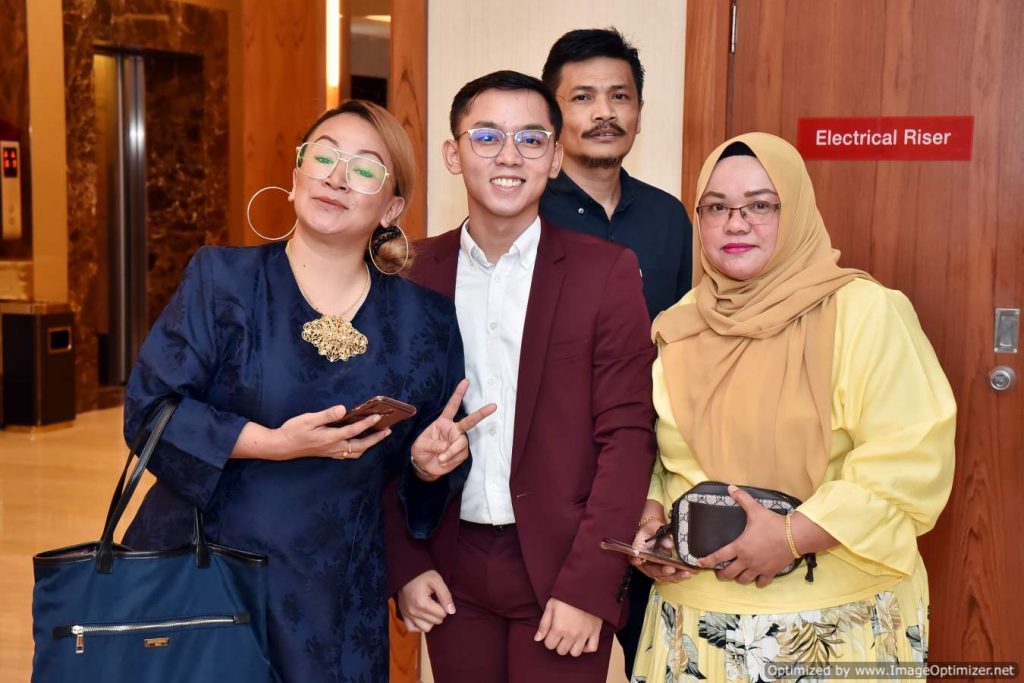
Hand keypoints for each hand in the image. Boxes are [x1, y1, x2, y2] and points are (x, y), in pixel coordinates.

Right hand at [233, 405, 390, 460]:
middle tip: (388, 430)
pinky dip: (358, 449)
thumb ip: (326, 415)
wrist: (281, 446)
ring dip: (369, 445)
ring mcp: (331, 452)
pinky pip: (348, 454)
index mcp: (330, 438)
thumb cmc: (293, 430)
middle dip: (375, 438)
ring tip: (378, 436)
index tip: (378, 416)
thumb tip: (343, 409)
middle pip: (360, 445)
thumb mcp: (308, 419)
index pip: (353, 430)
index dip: (367, 423)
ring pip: (356, 452)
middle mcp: (333, 447)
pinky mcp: (328, 453)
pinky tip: (360, 443)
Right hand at [397, 570, 454, 632]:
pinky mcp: (403, 615)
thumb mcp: (437, 580)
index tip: (440, 597)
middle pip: (435, 622)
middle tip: (435, 601)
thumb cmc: (422, 575)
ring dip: (431, 620)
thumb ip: (445, 596)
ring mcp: (407, 615)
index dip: (444, 606)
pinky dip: (419, 625)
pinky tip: (422, 616)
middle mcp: (413, 612)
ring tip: (430, 609)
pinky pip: (412, 629)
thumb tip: (451, 611)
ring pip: (425, 628)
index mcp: (422, 603)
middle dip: (439, 612)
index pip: (442, 614)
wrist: (406, 572)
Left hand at [410, 379, 495, 480]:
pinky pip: (460, 455)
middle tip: (493, 406)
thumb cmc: (422, 450)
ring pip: (461, 443)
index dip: (459, 394)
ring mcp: (459, 441)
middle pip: (470, 421)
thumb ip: (433, 444)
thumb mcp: (421, 445)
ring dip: (451, 452)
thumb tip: (445, 446)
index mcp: (443, 422)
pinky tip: (443, 461)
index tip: (466, 381)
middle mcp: (453, 429)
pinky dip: (451, 459)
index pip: (452, 406)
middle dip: (482, 413)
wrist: (425, 466)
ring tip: (441, 458)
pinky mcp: (461, 453)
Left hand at [534, 598, 601, 656]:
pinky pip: (592, 648)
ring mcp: (584, 634)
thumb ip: (543, 625)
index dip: (548, 639)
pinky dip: (586, 648)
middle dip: (558, 644)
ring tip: (570, 638)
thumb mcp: (550, 607)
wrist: (584, 587)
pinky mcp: (595, 631)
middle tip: (560, 634)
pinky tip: (582, 641)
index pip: (549, 645)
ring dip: (571, 647)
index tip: (551, 632)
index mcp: (559, 628)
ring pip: (575, 653)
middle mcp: (571, 634)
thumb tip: (537, 639)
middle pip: (561, 651)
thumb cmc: (565, 596)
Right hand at [630, 501, 692, 581]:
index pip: (634, 557)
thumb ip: (661, 536)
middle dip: (663, 572)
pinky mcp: (661, 570)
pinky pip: (669, 576)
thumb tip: (669, 545)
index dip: (637, 560)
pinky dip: (678, 575)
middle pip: (652, 571)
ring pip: (662, 576)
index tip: (639, 561)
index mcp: (638, 550)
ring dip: (674, 576)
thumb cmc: (651, 528)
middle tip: (672, 569)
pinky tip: (688, 573)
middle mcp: (644, 562)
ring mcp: (653, 567)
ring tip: (686, 573)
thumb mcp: (654, 527)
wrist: (655, 531)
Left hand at [698, 485, 794, 587]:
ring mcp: (758, 568)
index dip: (707, 561)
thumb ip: (742, 499)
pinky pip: (761, 583)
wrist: (794, 536)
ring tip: (737, 575)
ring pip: (744, 580)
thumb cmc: (773, 523)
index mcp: (739, 546)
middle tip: (720, 573)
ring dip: (739, 579)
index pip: (718, 556)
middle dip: (722, 575)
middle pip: (729, 574)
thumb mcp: (755, 509)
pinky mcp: (770, 572)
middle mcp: (746, 560)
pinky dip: (758, 582)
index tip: (700, 563)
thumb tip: (730, 488)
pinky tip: (757, 579)